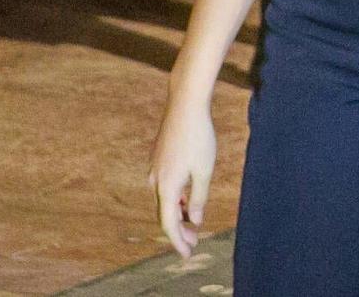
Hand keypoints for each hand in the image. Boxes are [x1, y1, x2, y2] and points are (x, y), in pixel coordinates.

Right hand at [147, 96, 216, 260]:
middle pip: (165, 213)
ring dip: (178, 213)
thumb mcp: (204, 170)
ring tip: (194, 222)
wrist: (185, 105)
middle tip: (195, 241)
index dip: (178, 241)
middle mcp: (155, 180)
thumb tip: (196, 220)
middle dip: (179, 229)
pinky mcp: (158, 159)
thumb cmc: (198, 137)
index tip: (188, 254)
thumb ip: (199, 197)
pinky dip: (176, 198)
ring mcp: (154, 169)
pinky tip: (188, 198)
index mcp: (166, 186)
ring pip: (165, 199)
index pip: (169, 223)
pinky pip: (165, 186)